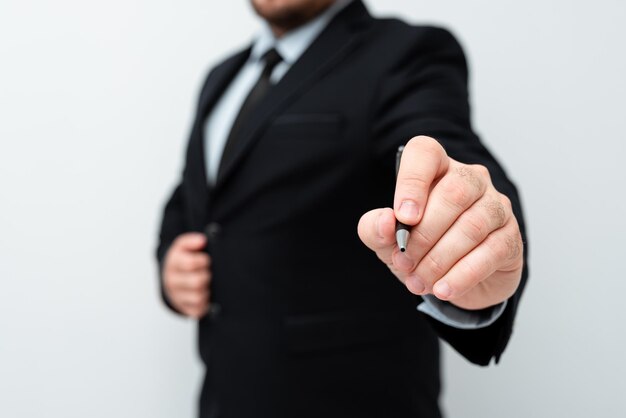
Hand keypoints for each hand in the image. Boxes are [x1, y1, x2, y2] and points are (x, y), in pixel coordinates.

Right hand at [163, 233, 210, 317]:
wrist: (169, 278)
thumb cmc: (181, 260)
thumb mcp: (182, 246)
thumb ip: (191, 241)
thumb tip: (202, 240)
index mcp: (173, 264)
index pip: (190, 264)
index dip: (203, 261)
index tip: (205, 260)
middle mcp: (172, 281)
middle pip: (197, 282)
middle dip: (206, 276)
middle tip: (206, 273)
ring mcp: (177, 297)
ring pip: (199, 297)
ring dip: (206, 290)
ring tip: (205, 283)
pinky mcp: (184, 309)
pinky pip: (199, 310)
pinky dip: (205, 303)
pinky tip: (204, 295)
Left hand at [358, 136, 522, 309]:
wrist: (452, 280)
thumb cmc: (419, 247)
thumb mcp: (387, 241)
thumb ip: (376, 229)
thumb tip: (386, 222)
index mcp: (435, 169)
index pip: (425, 153)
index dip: (412, 182)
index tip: (403, 217)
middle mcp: (470, 179)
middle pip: (453, 194)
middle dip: (423, 235)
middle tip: (404, 263)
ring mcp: (495, 205)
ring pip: (471, 226)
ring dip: (439, 260)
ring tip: (418, 282)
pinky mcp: (510, 236)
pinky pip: (490, 252)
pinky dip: (462, 275)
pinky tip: (443, 290)